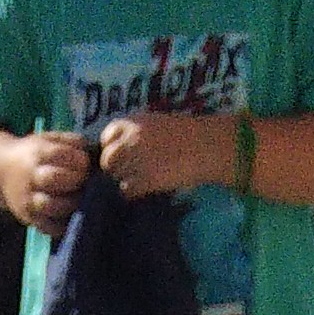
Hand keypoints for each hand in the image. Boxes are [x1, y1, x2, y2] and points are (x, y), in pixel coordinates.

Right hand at [4, 131, 90, 229]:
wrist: (2, 171)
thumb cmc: (34, 154)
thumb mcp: (49, 139)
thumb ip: (71, 142)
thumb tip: (91, 154)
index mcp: (37, 153)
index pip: (59, 154)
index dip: (77, 160)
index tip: (85, 163)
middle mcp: (30, 176)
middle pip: (52, 179)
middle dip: (74, 180)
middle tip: (83, 181)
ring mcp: (28, 199)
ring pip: (49, 206)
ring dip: (69, 204)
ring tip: (77, 199)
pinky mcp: (29, 218)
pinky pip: (48, 227)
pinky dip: (62, 225)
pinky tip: (68, 215)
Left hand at [99, 107, 235, 198]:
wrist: (206, 146)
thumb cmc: (185, 133)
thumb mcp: (156, 122)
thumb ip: (135, 131)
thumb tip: (116, 148)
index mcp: (134, 121)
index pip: (107, 137)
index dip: (111, 148)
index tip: (120, 154)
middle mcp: (132, 139)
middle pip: (107, 160)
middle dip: (114, 168)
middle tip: (128, 172)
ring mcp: (138, 160)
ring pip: (116, 177)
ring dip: (124, 180)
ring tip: (139, 180)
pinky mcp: (147, 180)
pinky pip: (128, 191)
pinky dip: (133, 193)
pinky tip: (144, 189)